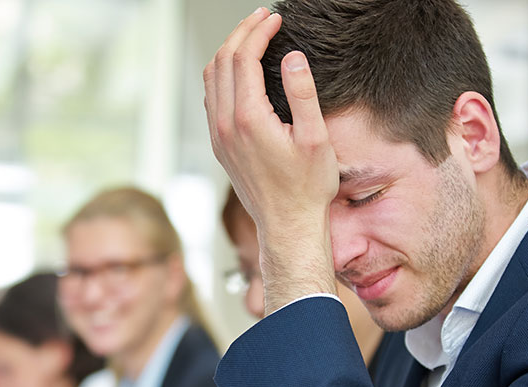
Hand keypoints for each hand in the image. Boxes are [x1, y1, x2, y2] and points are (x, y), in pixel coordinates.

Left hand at [205, 7, 337, 312]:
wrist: (287, 225)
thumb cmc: (307, 187)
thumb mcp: (315, 138)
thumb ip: (303, 94)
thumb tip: (292, 57)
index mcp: (248, 118)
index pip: (244, 58)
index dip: (258, 31)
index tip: (276, 19)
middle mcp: (226, 125)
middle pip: (223, 61)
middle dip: (241, 33)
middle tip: (263, 18)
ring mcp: (219, 136)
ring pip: (212, 78)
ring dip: (228, 51)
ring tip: (251, 35)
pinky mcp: (220, 145)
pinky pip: (212, 98)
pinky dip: (222, 74)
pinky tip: (239, 70)